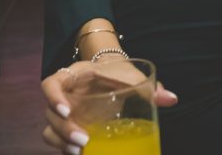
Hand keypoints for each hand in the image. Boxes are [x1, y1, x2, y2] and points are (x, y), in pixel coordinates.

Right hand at [41, 61, 177, 152]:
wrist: (113, 74)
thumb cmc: (119, 73)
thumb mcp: (132, 76)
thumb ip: (149, 87)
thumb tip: (171, 99)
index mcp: (75, 76)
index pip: (51, 83)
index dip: (53, 97)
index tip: (66, 110)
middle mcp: (64, 95)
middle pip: (50, 113)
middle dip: (64, 129)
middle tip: (84, 140)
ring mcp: (64, 112)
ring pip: (50, 130)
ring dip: (62, 142)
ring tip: (80, 151)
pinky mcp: (68, 127)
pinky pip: (58, 140)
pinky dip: (65, 149)